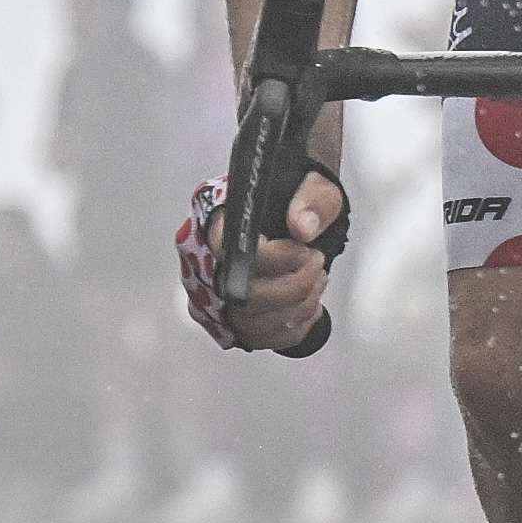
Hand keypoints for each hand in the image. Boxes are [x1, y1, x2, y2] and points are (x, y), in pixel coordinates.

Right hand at [180, 164, 351, 355]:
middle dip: (291, 287)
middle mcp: (206, 258)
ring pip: (248, 321)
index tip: (303, 251)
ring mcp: (214, 291)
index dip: (272, 258)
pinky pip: (257, 337)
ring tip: (315, 283)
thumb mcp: (314, 185)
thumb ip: (312, 200)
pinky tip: (306, 305)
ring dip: (294, 308)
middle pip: (239, 294)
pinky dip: (290, 328)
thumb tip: (302, 226)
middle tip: (315, 267)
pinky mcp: (230, 316)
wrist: (294, 210)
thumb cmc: (294, 197)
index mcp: (217, 219)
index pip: (229, 250)